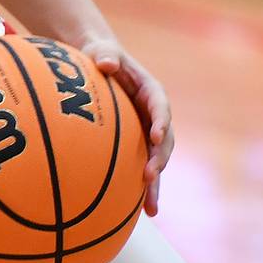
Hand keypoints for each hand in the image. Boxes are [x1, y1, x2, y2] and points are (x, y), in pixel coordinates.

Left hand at [80, 37, 173, 215]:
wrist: (99, 63)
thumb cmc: (101, 55)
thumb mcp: (103, 50)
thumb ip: (106, 55)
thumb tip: (107, 62)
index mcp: (151, 91)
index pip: (160, 107)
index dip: (160, 121)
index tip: (155, 135)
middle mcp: (154, 114)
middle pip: (163, 140)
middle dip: (159, 159)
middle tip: (149, 175)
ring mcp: (147, 131)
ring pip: (156, 160)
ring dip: (155, 183)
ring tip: (151, 208)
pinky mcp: (137, 144)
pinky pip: (142, 165)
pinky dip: (142, 187)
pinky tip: (139, 211)